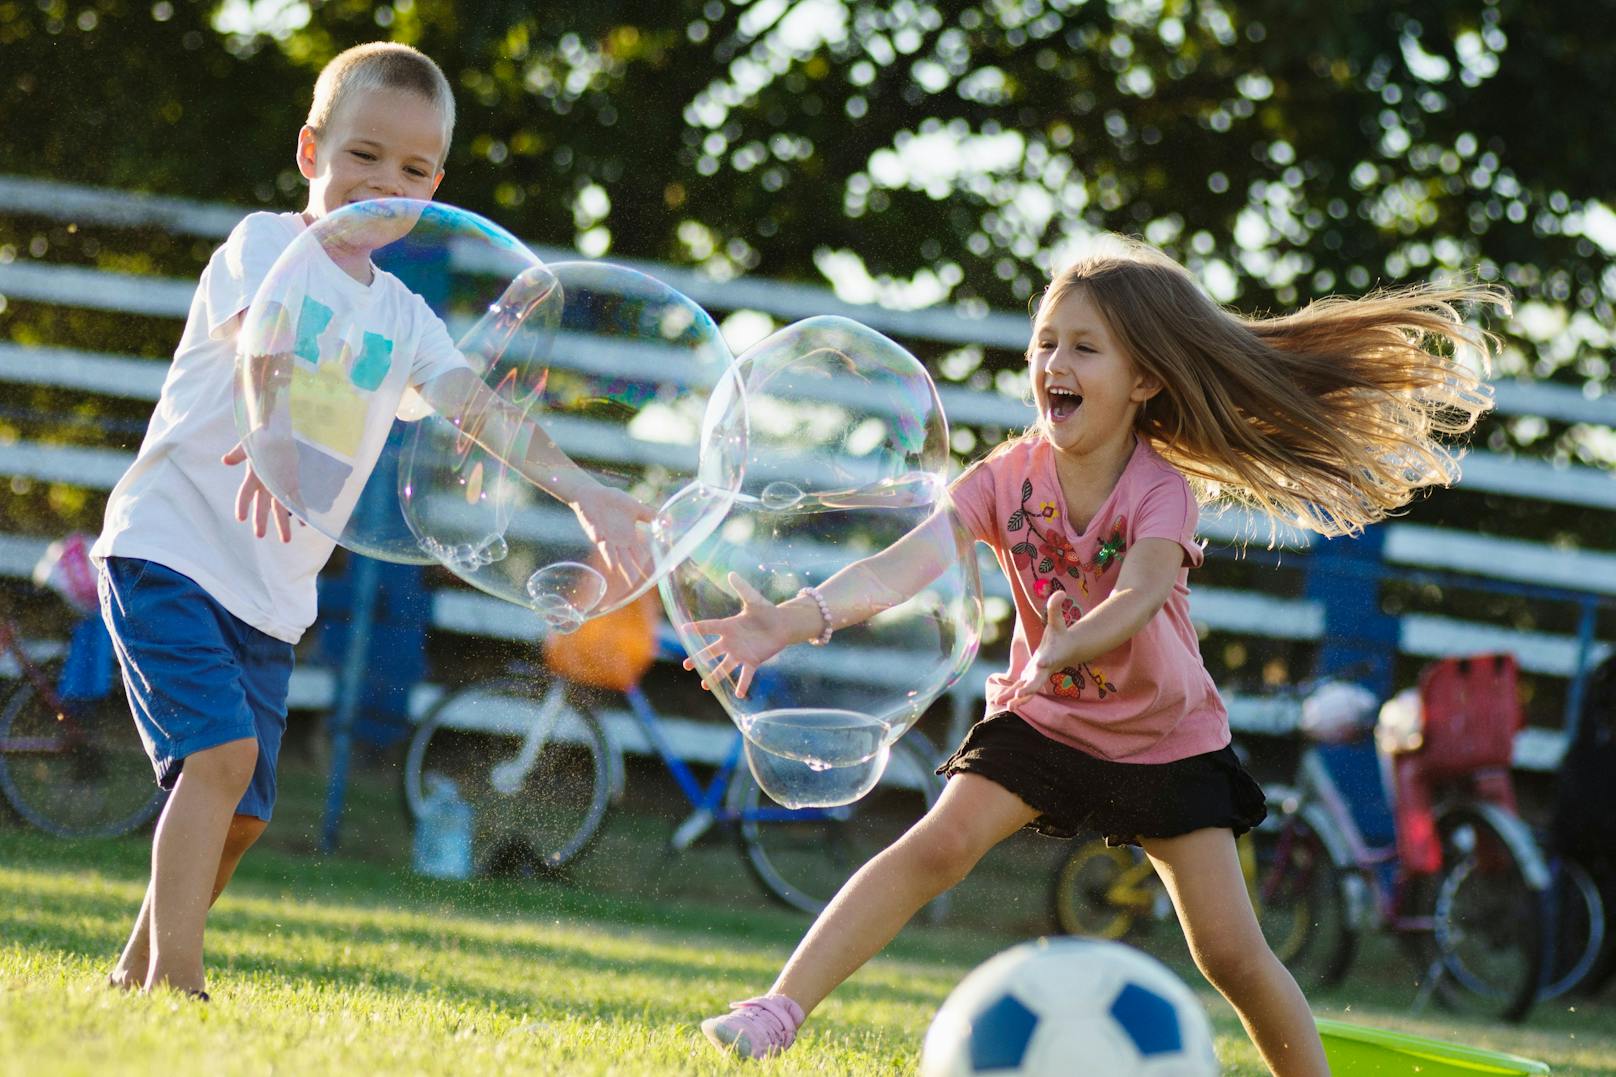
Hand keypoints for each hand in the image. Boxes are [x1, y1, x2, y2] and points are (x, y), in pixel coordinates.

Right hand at [222, 441, 295, 542]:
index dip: (242, 505)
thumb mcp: (247, 445)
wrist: (274, 433)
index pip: (245, 494)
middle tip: (260, 535)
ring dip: (282, 523)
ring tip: (285, 540)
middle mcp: (264, 485)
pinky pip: (295, 500)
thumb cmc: (258, 439)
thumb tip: (226, 460)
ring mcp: (277, 486)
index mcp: (252, 477)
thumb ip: (238, 453)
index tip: (240, 518)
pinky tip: (303, 523)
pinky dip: (299, 511)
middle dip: (261, 521)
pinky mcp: (290, 484)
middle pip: (262, 506)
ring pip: (280, 508)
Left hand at [570, 482, 654, 589]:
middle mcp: (617, 541)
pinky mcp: (592, 526)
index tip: (648, 578)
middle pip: (624, 559)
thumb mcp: (636, 508)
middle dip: (629, 569)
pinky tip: (599, 537)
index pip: (638, 555)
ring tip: (614, 567)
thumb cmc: (614, 502)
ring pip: (608, 550)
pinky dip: (596, 534)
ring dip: (611, 557)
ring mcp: (603, 535)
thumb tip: (670, 521)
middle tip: (633, 583)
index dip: (643, 565)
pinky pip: (594, 531)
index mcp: (628, 537)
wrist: (593, 494)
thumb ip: (651, 515)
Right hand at [682, 573, 803, 699]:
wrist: (781, 624)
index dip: (696, 628)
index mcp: (729, 626)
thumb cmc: (766, 611)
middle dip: (698, 658)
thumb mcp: (754, 599)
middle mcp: (731, 642)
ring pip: (724, 666)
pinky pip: (746, 675)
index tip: (683, 629)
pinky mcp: (753, 661)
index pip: (709, 627)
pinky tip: (738, 694)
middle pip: (711, 651)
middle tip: (686, 664)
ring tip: (705, 685)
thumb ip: (742, 588)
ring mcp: (741, 653)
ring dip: (715, 676)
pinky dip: (742, 684)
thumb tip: (731, 573)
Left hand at [1002, 589, 1081, 708]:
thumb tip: (1060, 591)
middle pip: (1037, 681)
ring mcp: (1037, 677)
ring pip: (1027, 690)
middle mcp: (1044, 670)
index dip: (1046, 661)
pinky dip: (1010, 696)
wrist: (1066, 651)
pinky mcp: (1030, 679)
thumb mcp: (1057, 620)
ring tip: (1006, 705)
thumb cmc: (1060, 635)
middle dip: (1029, 689)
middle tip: (1020, 696)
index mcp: (1051, 655)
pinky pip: (1019, 689)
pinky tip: (997, 700)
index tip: (1042, 663)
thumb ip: (1055, 607)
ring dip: (1017, 698)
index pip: (1049, 658)